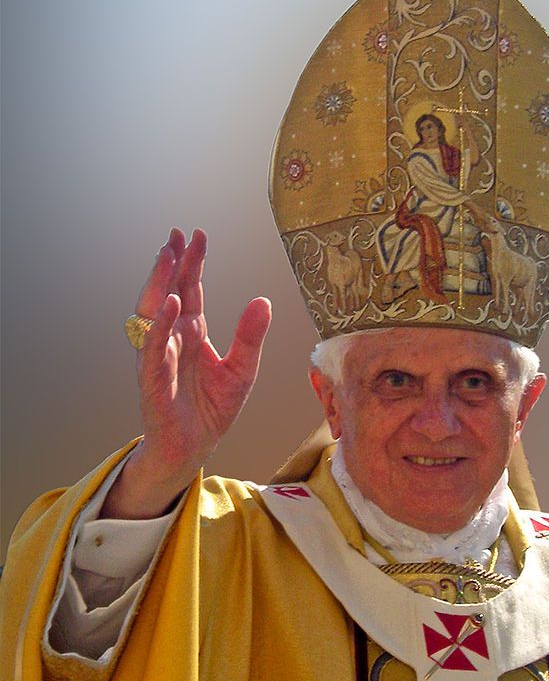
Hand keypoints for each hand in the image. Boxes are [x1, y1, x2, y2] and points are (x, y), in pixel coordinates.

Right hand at [102, 228, 271, 518]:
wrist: (194, 446)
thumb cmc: (212, 409)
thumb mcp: (242, 369)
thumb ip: (250, 336)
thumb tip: (263, 300)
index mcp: (192, 332)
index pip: (191, 289)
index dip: (193, 263)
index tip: (198, 235)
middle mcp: (172, 338)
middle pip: (170, 291)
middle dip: (173, 263)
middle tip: (178, 234)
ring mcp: (159, 355)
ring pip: (154, 312)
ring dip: (160, 283)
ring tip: (169, 256)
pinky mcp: (153, 377)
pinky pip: (154, 346)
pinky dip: (161, 325)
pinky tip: (172, 303)